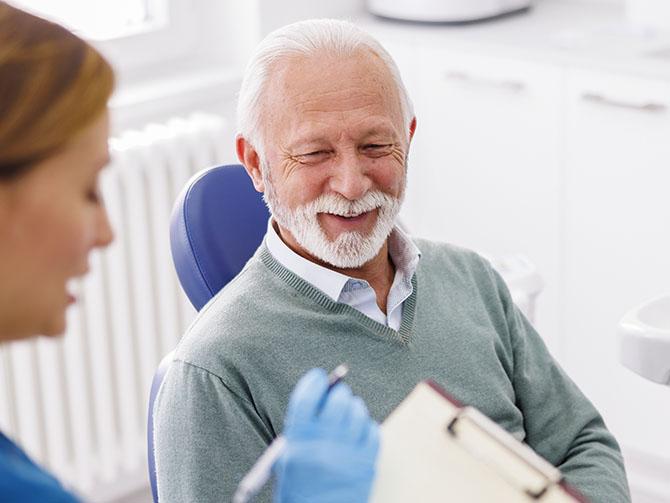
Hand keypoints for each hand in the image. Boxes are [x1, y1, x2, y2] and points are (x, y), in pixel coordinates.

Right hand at [274, 368, 379, 502]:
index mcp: (299, 440)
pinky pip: (373, 430)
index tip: (319, 376)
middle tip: (336, 396)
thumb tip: (321, 391)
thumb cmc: (299, 486)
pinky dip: (366, 426)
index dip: (314, 380)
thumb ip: (302, 424)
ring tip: (348, 415)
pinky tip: (358, 433)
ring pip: (358, 411)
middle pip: (338, 399)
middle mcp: (324, 443)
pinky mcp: (367, 463)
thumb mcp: (287, 455)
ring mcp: (348, 453)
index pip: (308, 396)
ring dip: (353, 408)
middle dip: (338, 393)